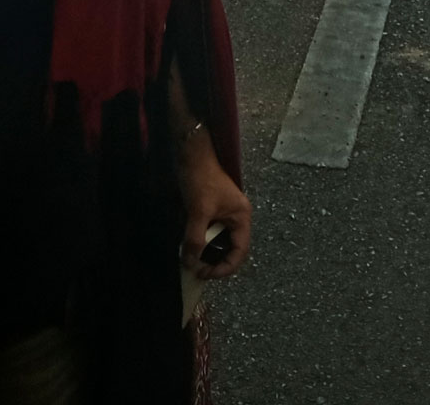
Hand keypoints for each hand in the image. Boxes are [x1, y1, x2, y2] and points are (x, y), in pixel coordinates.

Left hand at [178, 130, 250, 280]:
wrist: (191, 154)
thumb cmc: (201, 178)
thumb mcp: (199, 211)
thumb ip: (196, 238)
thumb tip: (190, 262)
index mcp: (241, 217)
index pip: (240, 251)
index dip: (225, 267)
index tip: (206, 274)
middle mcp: (236, 217)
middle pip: (230, 249)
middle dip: (214, 262)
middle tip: (197, 270)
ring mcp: (223, 213)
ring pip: (217, 241)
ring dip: (205, 252)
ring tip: (191, 260)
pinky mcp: (211, 210)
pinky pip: (208, 232)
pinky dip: (199, 241)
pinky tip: (188, 245)